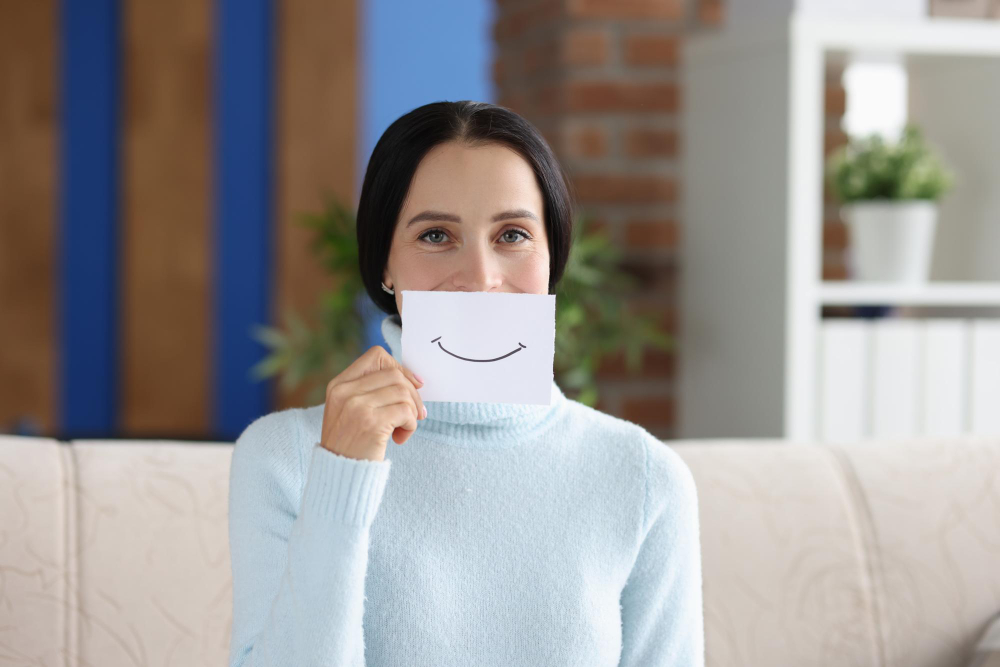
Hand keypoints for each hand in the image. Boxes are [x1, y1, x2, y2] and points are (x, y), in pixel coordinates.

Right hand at [319, 345, 426, 461]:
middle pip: (395, 374)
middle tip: (415, 415)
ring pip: (403, 392)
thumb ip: (372, 392)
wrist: (339, 475)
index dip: (399, 367)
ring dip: (412, 412)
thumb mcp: (350, 411)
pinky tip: (400, 438)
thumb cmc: (351, 443)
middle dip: (412, 394)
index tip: (413, 385)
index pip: (376, 356)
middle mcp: (345, 392)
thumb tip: (416, 381)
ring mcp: (357, 406)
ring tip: (402, 429)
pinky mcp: (371, 423)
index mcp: (339, 384)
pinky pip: (407, 412)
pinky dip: (411, 426)